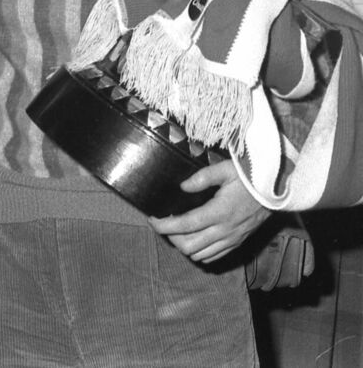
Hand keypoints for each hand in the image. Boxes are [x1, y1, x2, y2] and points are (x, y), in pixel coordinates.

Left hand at [148, 160, 269, 262]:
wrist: (276, 191)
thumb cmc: (249, 178)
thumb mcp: (225, 170)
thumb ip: (202, 177)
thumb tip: (182, 186)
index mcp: (219, 212)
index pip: (184, 226)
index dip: (164, 226)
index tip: (152, 219)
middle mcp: (225, 230)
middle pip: (188, 246)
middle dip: (171, 237)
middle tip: (165, 223)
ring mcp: (232, 239)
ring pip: (200, 255)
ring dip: (184, 246)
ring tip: (177, 231)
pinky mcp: (238, 243)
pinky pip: (214, 257)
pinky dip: (199, 252)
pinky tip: (194, 239)